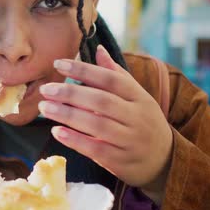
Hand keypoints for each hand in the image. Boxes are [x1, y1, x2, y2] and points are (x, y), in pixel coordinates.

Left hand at [38, 46, 172, 203]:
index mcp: (139, 97)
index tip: (58, 64)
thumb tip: (98, 48)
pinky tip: (56, 131)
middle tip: (46, 89)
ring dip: (68, 115)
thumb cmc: (142, 122)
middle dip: (70, 94)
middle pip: (101, 101)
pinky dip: (75, 140)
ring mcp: (130, 140)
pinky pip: (96, 150)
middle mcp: (137, 117)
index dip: (84, 70)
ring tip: (45, 108)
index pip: (110, 79)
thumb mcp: (136, 97)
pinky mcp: (121, 161)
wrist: (164, 159)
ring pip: (97, 125)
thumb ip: (115, 74)